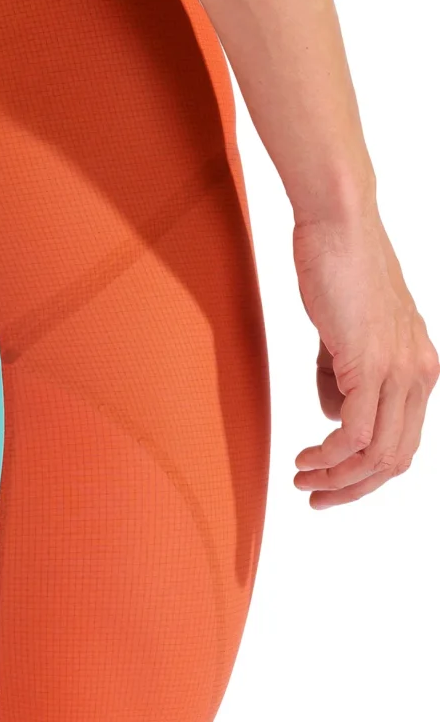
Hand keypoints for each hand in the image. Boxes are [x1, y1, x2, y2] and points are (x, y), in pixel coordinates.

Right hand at [291, 210, 437, 507]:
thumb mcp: (346, 334)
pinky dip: (330, 455)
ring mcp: (400, 371)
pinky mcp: (372, 365)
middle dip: (353, 488)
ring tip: (301, 478)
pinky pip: (355, 433)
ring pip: (378, 454)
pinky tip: (306, 456)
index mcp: (419, 368)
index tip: (328, 482)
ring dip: (337, 478)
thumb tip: (333, 416)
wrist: (339, 225)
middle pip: (396, 459)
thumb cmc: (337, 268)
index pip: (402, 442)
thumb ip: (343, 377)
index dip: (366, 474)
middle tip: (314, 496)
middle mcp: (420, 375)